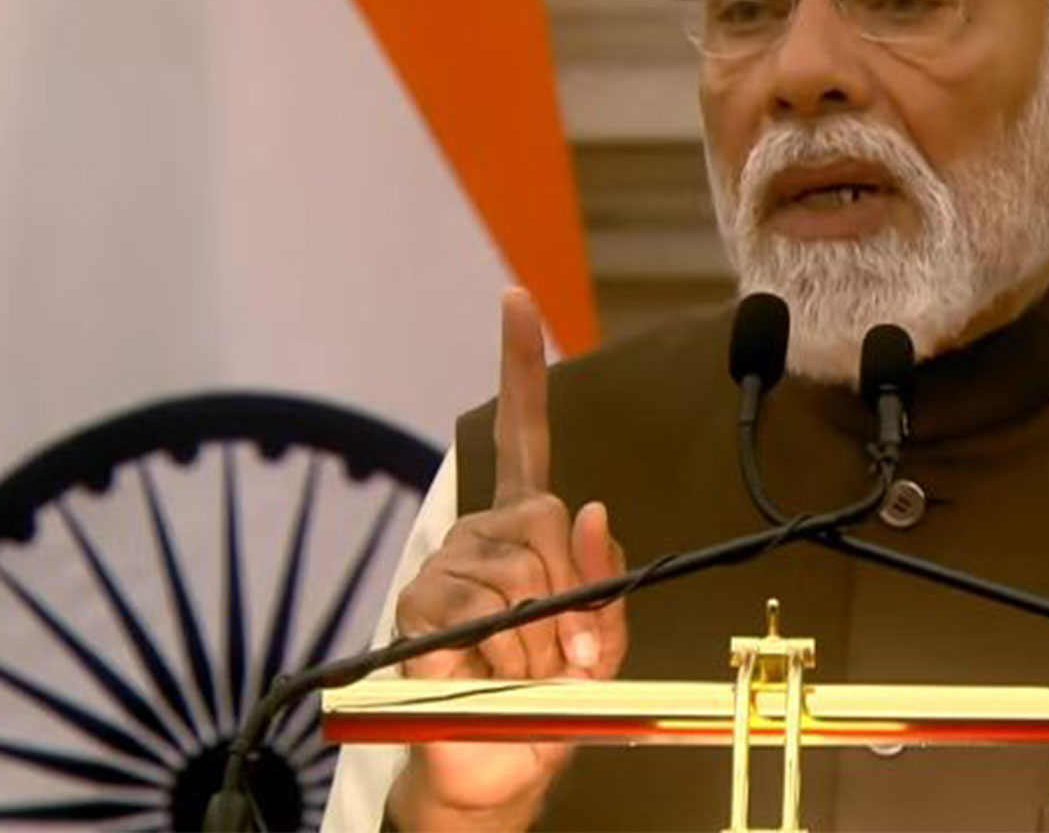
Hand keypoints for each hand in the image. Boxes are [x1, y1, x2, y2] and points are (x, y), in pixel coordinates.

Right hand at [386, 289, 627, 830]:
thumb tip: (596, 510)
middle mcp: (483, 534)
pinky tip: (485, 672)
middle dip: (572, 595)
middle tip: (561, 650)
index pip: (522, 434)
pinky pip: (476, 614)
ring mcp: (446, 566)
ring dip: (541, 639)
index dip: (519, 368)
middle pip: (549, 522)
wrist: (499, 768)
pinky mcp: (418, 608)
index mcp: (528, 528)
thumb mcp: (605, 641)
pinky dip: (501, 655)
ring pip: (521, 578)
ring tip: (525, 668)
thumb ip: (608, 580)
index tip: (516, 302)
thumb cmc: (554, 700)